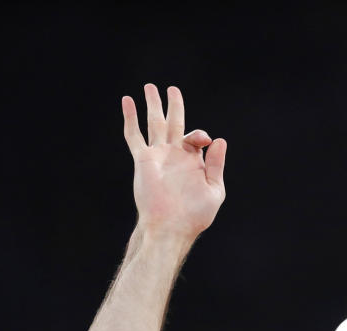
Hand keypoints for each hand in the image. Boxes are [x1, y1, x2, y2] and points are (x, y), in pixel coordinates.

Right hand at [122, 84, 226, 237]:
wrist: (172, 227)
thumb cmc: (195, 214)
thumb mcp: (214, 189)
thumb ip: (217, 164)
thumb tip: (219, 139)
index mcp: (192, 160)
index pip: (195, 136)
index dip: (200, 134)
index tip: (206, 140)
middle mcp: (174, 155)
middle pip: (173, 123)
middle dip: (173, 106)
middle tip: (172, 89)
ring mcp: (158, 155)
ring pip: (153, 123)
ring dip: (152, 105)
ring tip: (149, 87)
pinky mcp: (143, 160)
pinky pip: (134, 135)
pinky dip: (130, 118)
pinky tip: (127, 102)